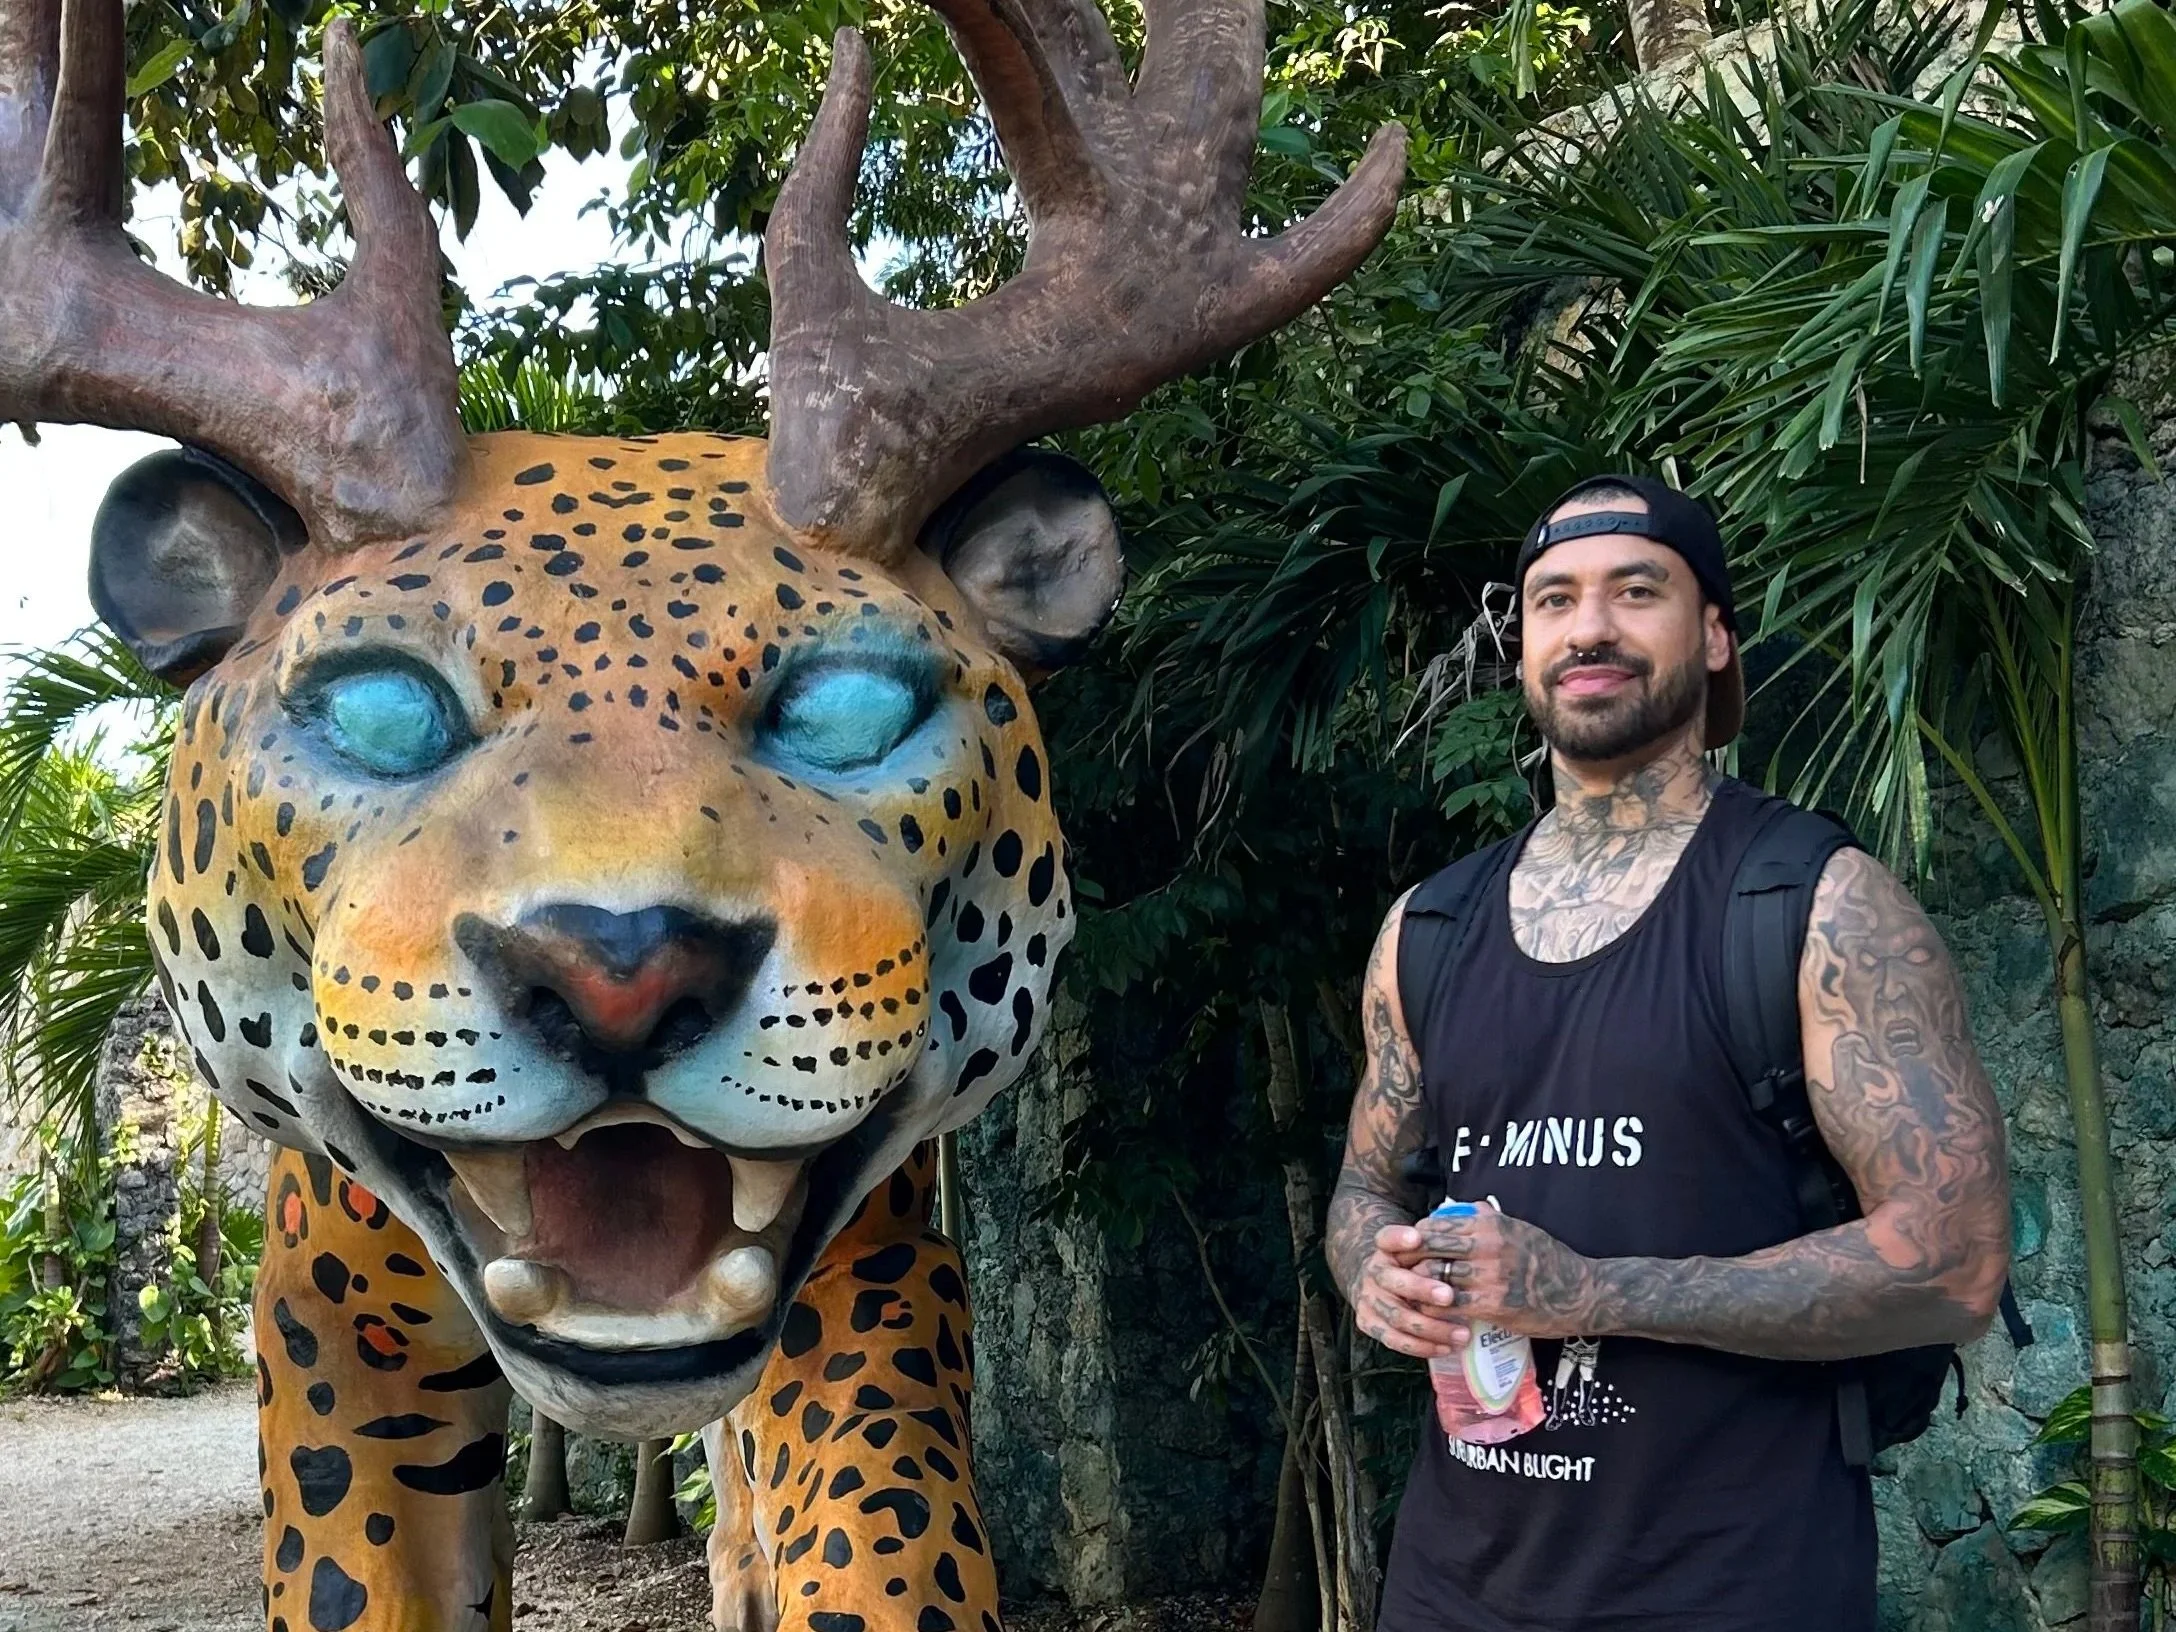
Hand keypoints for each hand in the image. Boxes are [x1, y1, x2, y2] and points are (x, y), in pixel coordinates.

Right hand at [1354, 1223, 1467, 1358]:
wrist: (1373, 1281)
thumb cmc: (1411, 1263)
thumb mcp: (1418, 1244)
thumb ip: (1443, 1234)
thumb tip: (1483, 1211)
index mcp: (1385, 1249)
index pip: (1387, 1238)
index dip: (1400, 1238)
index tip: (1418, 1237)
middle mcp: (1374, 1272)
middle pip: (1394, 1281)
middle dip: (1421, 1288)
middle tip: (1449, 1295)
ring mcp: (1369, 1299)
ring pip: (1398, 1316)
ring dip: (1431, 1326)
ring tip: (1463, 1333)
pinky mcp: (1368, 1323)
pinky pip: (1395, 1340)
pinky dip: (1422, 1346)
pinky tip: (1448, 1347)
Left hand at [1413, 1206, 1599, 1338]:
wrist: (1580, 1293)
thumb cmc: (1548, 1259)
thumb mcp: (1519, 1228)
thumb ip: (1489, 1218)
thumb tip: (1463, 1207)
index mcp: (1490, 1224)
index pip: (1436, 1225)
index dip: (1414, 1237)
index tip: (1406, 1248)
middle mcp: (1488, 1246)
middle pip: (1430, 1248)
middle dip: (1408, 1260)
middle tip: (1399, 1271)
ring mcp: (1490, 1276)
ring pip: (1436, 1277)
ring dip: (1418, 1286)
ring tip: (1410, 1291)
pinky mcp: (1494, 1304)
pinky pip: (1452, 1305)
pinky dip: (1435, 1307)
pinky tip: (1430, 1311)